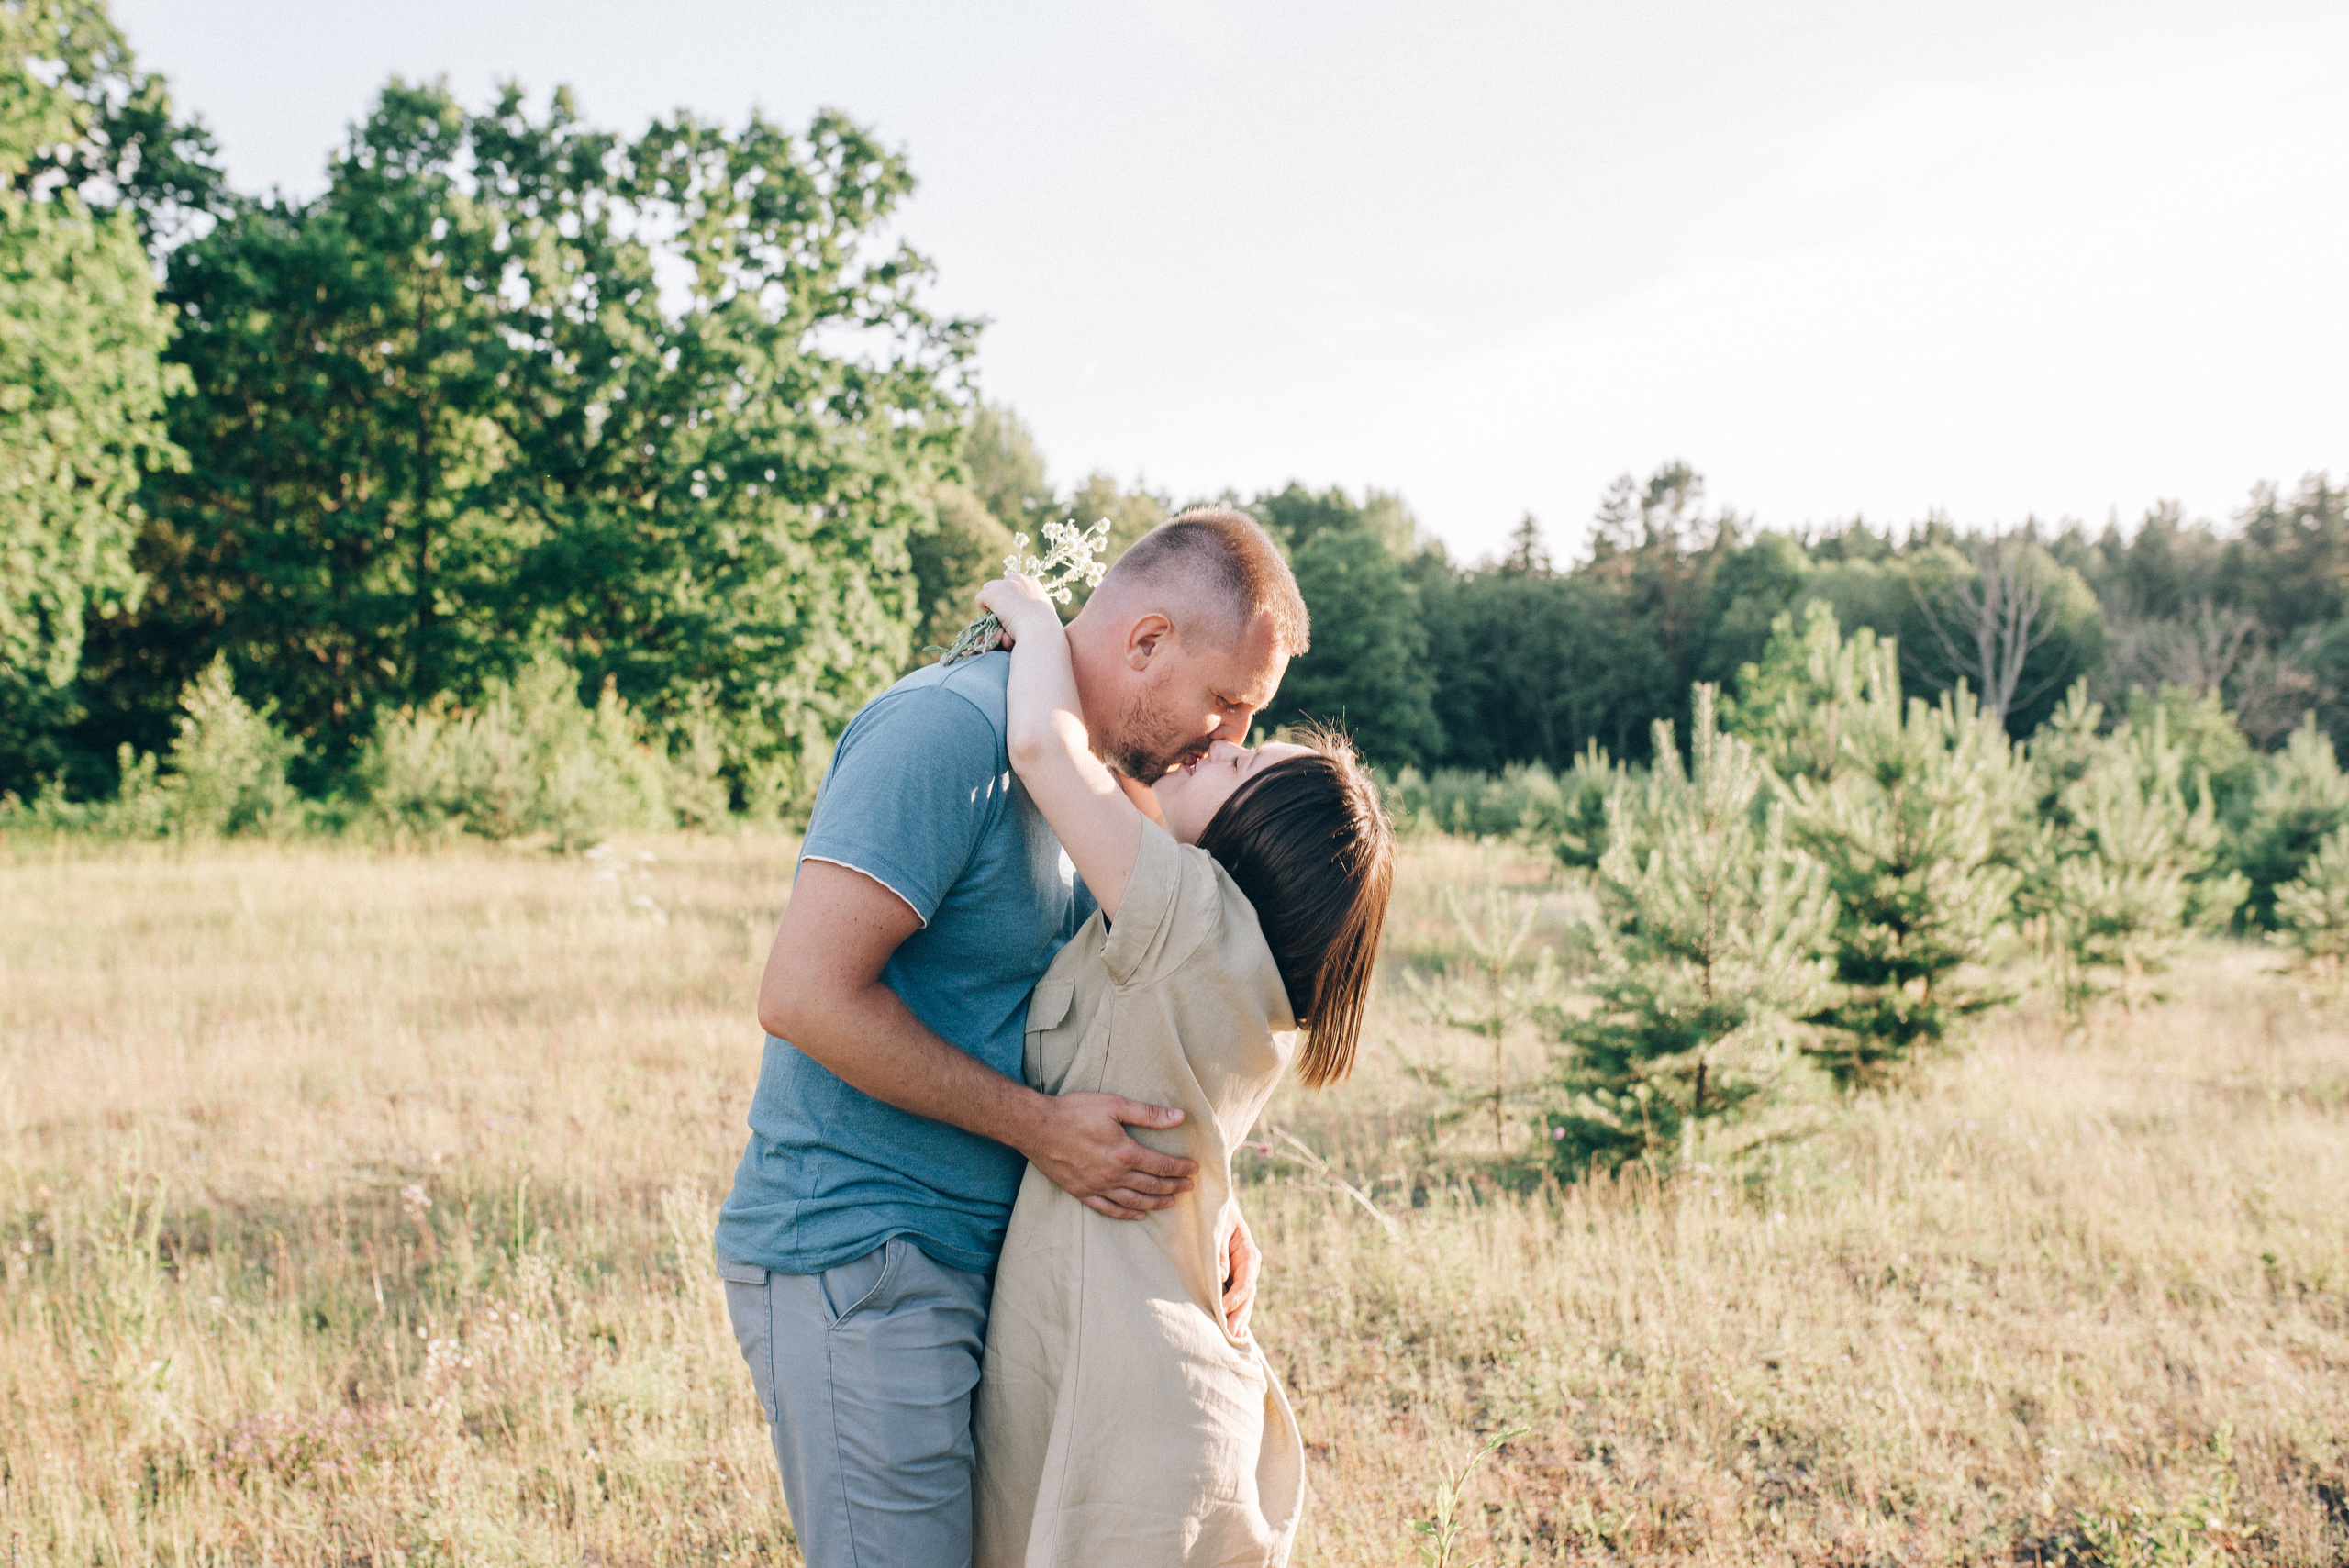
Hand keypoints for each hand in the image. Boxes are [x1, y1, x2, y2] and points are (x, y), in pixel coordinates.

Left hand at [975, 574, 1060, 644]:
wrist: (1039, 630)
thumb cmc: (1043, 627)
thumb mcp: (1043, 610)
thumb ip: (1034, 604)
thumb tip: (1028, 606)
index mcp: (1032, 582)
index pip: (1014, 581)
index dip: (1011, 595)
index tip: (1012, 608)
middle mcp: (1018, 579)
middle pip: (999, 583)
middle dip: (999, 597)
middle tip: (1002, 612)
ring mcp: (1005, 585)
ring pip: (987, 589)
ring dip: (991, 602)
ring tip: (997, 616)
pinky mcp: (993, 593)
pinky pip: (980, 599)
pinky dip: (983, 608)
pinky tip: (992, 618)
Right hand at [1024, 1092, 1197, 1219]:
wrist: (1036, 1126)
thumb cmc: (1074, 1111)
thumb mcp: (1114, 1105)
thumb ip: (1149, 1114)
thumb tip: (1179, 1116)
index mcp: (1125, 1152)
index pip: (1161, 1164)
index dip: (1180, 1168)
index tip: (1194, 1169)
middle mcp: (1114, 1174)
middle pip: (1151, 1185)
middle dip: (1173, 1187)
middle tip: (1189, 1187)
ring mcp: (1097, 1186)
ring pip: (1133, 1201)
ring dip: (1155, 1203)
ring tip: (1171, 1203)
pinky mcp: (1081, 1192)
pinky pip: (1108, 1208)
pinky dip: (1126, 1214)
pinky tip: (1138, 1214)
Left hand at [1220, 1205, 1260, 1339]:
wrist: (1218, 1206)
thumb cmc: (1217, 1215)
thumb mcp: (1218, 1229)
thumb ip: (1219, 1253)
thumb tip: (1222, 1277)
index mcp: (1249, 1254)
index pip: (1245, 1282)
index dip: (1235, 1299)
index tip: (1223, 1310)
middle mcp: (1249, 1266)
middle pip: (1248, 1295)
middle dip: (1240, 1315)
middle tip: (1232, 1334)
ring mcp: (1244, 1272)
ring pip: (1245, 1299)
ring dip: (1240, 1317)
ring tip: (1233, 1336)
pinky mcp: (1236, 1276)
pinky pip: (1238, 1297)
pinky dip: (1236, 1311)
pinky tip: (1234, 1328)